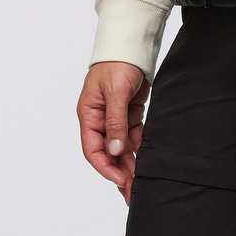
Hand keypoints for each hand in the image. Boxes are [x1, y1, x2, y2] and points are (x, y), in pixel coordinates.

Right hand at [77, 61, 149, 204]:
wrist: (132, 43)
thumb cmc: (117, 62)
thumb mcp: (115, 91)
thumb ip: (115, 121)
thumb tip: (114, 150)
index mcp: (89, 114)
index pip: (93, 149)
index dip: (105, 167)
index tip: (119, 179)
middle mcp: (100, 119)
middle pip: (108, 152)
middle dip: (119, 172)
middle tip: (131, 192)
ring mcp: (115, 116)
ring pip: (121, 147)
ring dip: (130, 164)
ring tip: (139, 184)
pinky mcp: (130, 112)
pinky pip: (133, 135)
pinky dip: (139, 148)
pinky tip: (145, 161)